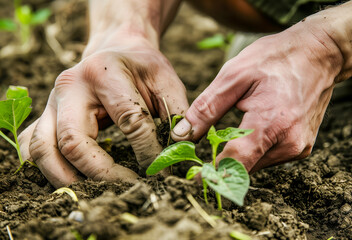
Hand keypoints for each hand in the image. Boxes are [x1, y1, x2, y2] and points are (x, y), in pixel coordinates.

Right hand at [19, 37, 187, 187]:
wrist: (114, 50)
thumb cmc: (141, 67)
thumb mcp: (166, 80)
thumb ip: (178, 113)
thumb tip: (181, 151)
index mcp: (105, 73)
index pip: (129, 121)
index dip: (149, 151)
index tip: (163, 170)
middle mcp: (69, 87)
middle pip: (74, 141)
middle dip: (102, 174)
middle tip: (129, 188)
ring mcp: (50, 101)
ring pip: (44, 150)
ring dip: (68, 180)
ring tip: (98, 193)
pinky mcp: (44, 114)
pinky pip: (33, 148)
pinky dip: (47, 170)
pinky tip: (70, 179)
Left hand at [172, 22, 342, 172]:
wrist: (319, 53)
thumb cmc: (275, 58)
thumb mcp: (234, 75)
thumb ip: (207, 107)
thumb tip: (182, 133)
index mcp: (271, 122)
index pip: (236, 162)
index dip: (212, 173)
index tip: (194, 179)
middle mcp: (289, 142)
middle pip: (244, 166)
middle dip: (222, 161)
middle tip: (205, 147)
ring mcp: (298, 147)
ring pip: (255, 164)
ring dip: (238, 154)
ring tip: (234, 126)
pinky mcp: (301, 147)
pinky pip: (268, 156)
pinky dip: (253, 149)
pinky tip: (252, 127)